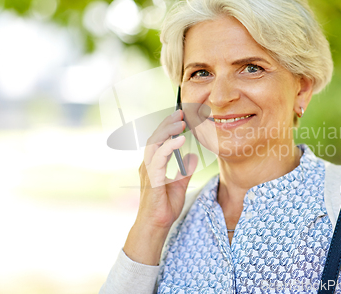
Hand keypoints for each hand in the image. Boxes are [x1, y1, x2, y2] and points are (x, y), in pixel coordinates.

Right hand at [123, 109, 197, 264]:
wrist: (157, 226)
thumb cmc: (164, 208)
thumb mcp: (179, 186)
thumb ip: (185, 171)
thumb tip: (192, 157)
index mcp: (153, 165)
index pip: (158, 140)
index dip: (168, 127)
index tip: (181, 117)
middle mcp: (148, 165)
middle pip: (155, 137)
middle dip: (167, 124)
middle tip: (181, 114)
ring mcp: (148, 171)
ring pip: (154, 143)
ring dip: (167, 131)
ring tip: (181, 123)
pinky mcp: (152, 178)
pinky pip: (159, 157)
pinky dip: (169, 146)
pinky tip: (180, 139)